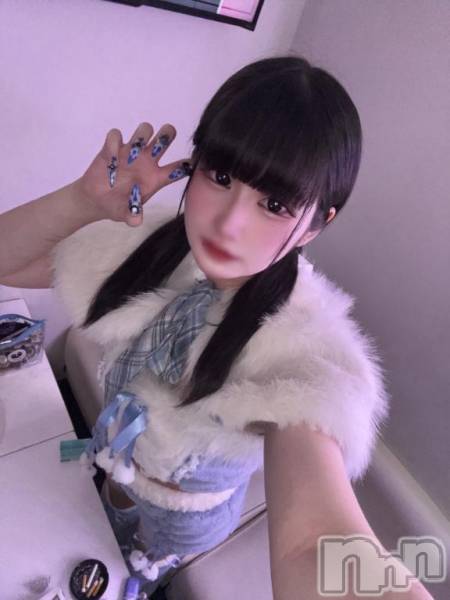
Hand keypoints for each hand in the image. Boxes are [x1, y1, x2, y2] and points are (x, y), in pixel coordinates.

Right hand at [73, 122, 190, 226]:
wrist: (96, 201)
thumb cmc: (117, 206)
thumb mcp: (126, 214)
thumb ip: (132, 216)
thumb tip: (136, 220)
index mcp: (156, 178)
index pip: (177, 169)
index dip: (186, 165)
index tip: (190, 162)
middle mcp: (147, 162)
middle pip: (164, 139)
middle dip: (167, 134)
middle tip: (163, 140)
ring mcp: (130, 152)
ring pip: (144, 130)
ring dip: (142, 134)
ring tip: (134, 149)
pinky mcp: (112, 148)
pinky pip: (116, 135)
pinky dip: (114, 142)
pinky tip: (111, 156)